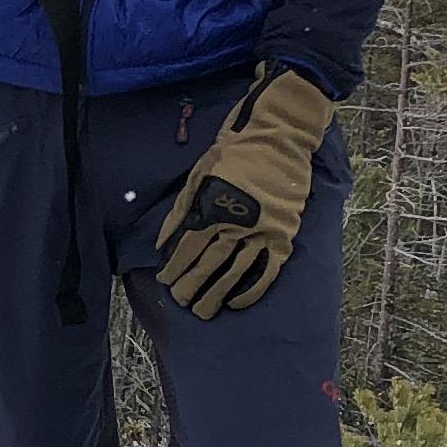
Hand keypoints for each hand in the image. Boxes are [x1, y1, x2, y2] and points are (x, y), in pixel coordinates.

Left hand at [153, 68, 333, 313]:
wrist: (279, 135)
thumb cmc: (234, 151)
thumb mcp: (199, 174)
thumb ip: (181, 210)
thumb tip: (163, 243)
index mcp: (213, 207)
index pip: (189, 247)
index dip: (175, 267)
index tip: (165, 282)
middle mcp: (237, 223)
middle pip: (210, 264)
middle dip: (192, 285)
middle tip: (182, 302)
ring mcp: (263, 231)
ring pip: (236, 271)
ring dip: (218, 293)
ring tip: (204, 310)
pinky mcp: (284, 234)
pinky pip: (268, 270)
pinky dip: (252, 289)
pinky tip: (237, 302)